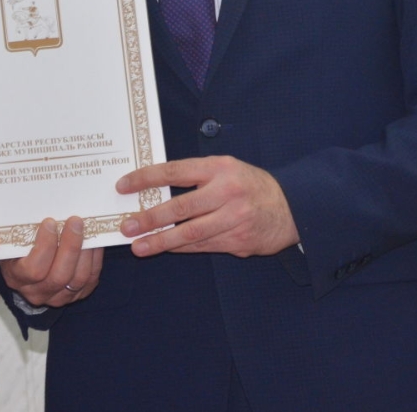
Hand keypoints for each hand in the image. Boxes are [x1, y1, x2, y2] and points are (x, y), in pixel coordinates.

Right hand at [0, 216, 100, 307]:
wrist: (25, 266)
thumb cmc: (19, 247)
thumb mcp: (15, 238)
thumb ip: (25, 229)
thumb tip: (46, 206)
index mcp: (17, 278)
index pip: (34, 270)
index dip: (45, 246)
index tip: (50, 222)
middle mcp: (37, 293)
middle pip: (59, 276)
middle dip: (70, 246)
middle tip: (75, 221)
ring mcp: (58, 298)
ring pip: (78, 279)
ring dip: (85, 251)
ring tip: (86, 228)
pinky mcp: (76, 296)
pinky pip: (90, 279)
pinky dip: (94, 259)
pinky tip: (93, 241)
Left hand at [115, 156, 298, 256]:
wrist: (293, 208)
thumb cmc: (250, 185)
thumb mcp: (226, 169)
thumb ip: (196, 176)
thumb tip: (154, 189)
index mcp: (219, 168)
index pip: (174, 171)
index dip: (146, 178)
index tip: (123, 186)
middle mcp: (227, 192)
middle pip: (181, 207)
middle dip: (150, 219)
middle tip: (127, 226)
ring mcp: (234, 219)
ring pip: (190, 233)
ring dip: (161, 241)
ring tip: (139, 247)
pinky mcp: (238, 241)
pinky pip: (203, 246)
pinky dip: (182, 248)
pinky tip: (165, 249)